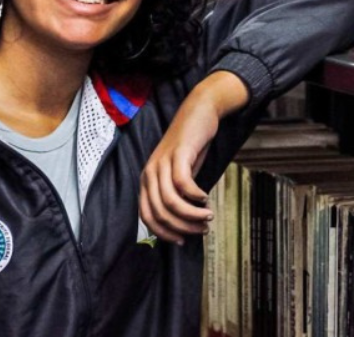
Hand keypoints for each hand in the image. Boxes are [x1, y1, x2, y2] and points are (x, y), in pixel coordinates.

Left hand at [139, 71, 248, 244]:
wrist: (199, 112)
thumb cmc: (190, 146)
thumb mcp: (179, 174)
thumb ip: (177, 195)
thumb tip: (183, 224)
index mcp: (147, 180)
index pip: (146, 216)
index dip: (164, 232)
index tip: (182, 240)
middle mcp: (150, 172)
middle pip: (160, 212)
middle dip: (182, 227)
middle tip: (202, 229)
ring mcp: (162, 162)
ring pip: (171, 201)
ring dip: (191, 215)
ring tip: (207, 217)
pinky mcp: (178, 153)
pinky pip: (183, 183)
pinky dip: (195, 196)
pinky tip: (206, 198)